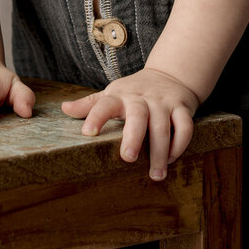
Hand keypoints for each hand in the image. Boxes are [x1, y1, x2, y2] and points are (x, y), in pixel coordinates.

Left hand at [61, 68, 198, 180]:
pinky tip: (172, 158)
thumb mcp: (112, 93)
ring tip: (155, 174)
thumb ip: (90, 104)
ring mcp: (163, 103)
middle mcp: (142, 98)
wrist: (171, 74)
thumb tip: (64, 108)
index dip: (95, 116)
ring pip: (163, 126)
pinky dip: (180, 144)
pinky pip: (185, 126)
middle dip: (133, 137)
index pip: (104, 104)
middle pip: (138, 116)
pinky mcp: (183, 108)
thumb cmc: (135, 91)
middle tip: (128, 158)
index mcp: (120, 96)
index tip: (88, 133)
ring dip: (160, 152)